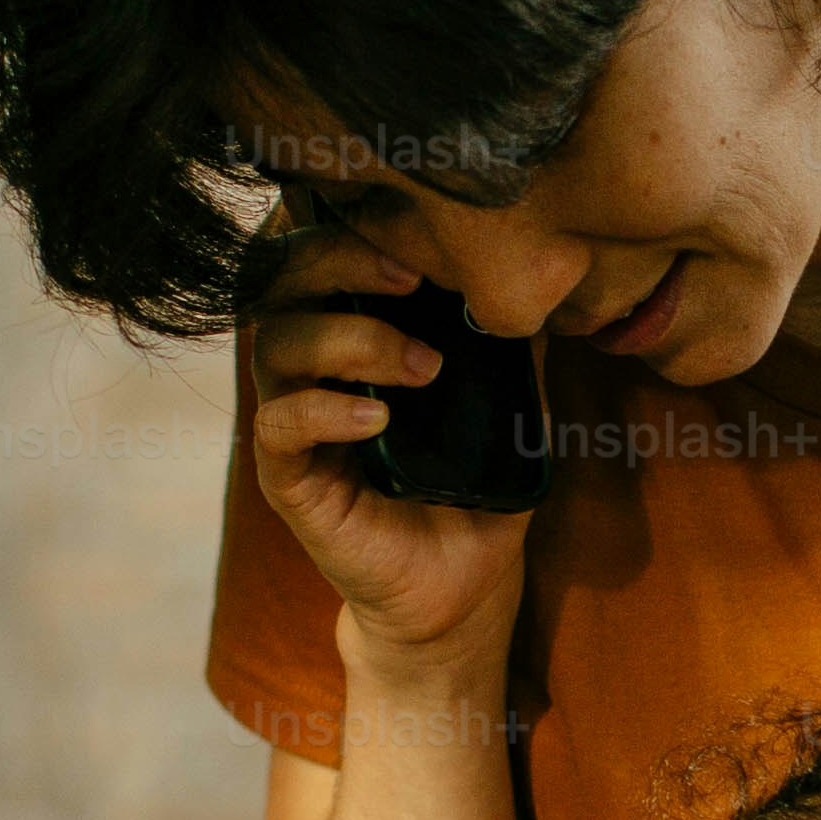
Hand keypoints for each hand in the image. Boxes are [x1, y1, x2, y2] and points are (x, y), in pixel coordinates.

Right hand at [237, 227, 531, 672]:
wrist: (463, 585)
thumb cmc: (476, 488)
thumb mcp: (508, 407)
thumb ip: (512, 346)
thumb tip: (545, 282)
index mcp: (352, 337)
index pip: (322, 259)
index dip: (354, 234)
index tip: (420, 244)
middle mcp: (311, 370)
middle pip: (281, 285)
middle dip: (339, 263)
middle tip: (409, 280)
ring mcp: (293, 424)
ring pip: (275, 347)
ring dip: (350, 340)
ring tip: (422, 368)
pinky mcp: (289, 480)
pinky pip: (279, 427)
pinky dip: (324, 412)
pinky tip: (379, 420)